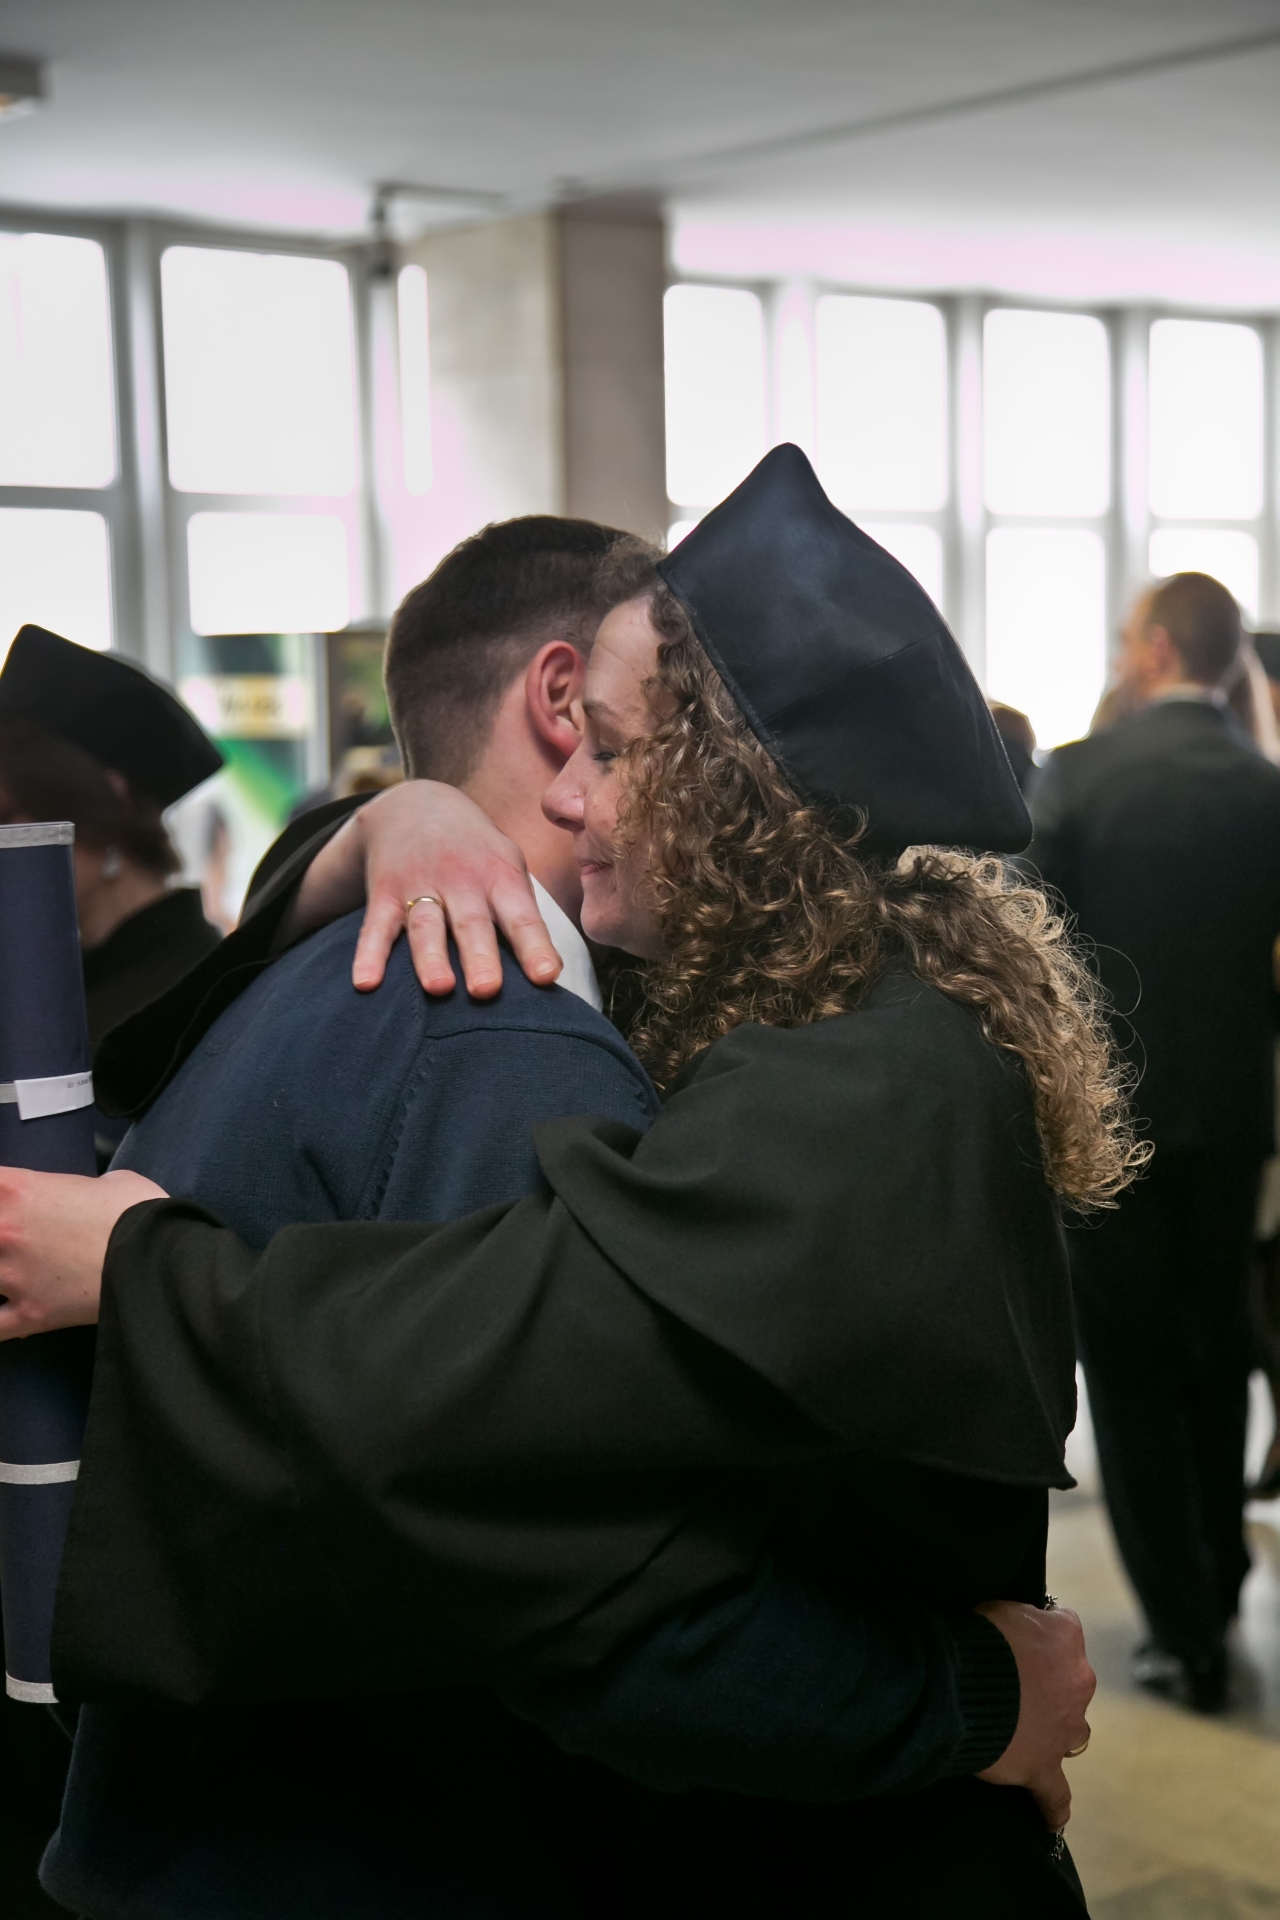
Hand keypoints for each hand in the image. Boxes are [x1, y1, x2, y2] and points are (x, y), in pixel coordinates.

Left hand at [0, 1166, 167, 1338]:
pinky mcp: (28, 1314)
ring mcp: (11, 1276)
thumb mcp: (108, 1180)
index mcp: (17, 1189)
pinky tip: (1, 1318)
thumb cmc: (136, 1209)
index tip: (3, 1206)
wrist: (159, 1255)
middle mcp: (2, 1230)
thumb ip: (75, 1189)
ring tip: (7, 1277)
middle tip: (6, 1245)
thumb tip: (83, 1200)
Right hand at [289, 782, 562, 999]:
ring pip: (426, 926)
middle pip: (472, 923)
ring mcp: (420, 885)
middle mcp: (462, 881)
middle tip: (488, 990)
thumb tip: (550, 976)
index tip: (546, 976)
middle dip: (480, 955)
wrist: (414, 805)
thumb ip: (524, 917)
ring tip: (438, 988)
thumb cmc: (476, 855)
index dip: (535, 946)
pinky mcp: (384, 893)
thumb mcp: (507, 867)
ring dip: (431, 957)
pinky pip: (376, 927)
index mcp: (500, 877)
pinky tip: (365, 983)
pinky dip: (368, 955)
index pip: (521, 917)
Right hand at [975, 1599, 1094, 1830]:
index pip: (1063, 1631)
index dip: (1038, 1638)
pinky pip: (1055, 1793)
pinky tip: (1051, 1818)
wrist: (967, 1681)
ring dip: (1056, 1730)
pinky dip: (1053, 1807)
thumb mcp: (1004, 1607)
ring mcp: (1064, 1728)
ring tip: (1026, 1731)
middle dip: (1049, 1686)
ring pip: (1073, 1733)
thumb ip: (1022, 1621)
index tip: (1016, 1641)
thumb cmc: (981, 1636)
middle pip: (1071, 1684)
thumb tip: (1018, 1633)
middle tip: (1011, 1684)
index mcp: (1067, 1637)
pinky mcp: (1043, 1766)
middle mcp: (1077, 1682)